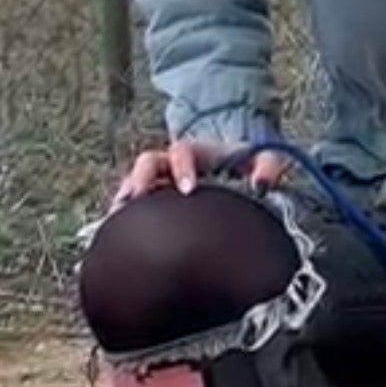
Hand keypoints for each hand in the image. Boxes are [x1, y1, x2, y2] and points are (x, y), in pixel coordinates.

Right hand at [110, 139, 287, 210]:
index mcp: (197, 152)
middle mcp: (173, 164)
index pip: (181, 151)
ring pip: (135, 184)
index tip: (188, 189)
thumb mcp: (264, 161)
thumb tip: (262, 183)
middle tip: (136, 201)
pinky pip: (135, 207)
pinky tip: (118, 234)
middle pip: (147, 164)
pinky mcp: (157, 203)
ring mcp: (161, 182)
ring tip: (117, 219)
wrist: (237, 175)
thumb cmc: (248, 168)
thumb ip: (268, 166)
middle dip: (141, 180)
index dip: (182, 167)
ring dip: (126, 199)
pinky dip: (126, 218)